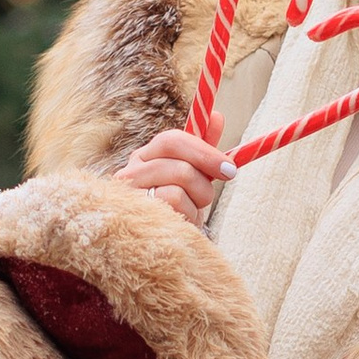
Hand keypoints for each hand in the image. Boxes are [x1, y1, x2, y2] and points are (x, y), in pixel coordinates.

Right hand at [118, 117, 232, 230]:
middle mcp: (130, 172)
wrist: (159, 242)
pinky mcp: (133, 219)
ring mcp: (129, 197)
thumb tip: (217, 116)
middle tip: (210, 195)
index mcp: (145, 156)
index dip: (204, 151)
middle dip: (203, 183)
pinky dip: (185, 218)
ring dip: (194, 204)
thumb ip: (202, 148)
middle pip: (179, 167)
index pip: (172, 140)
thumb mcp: (192, 175)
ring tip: (189, 211)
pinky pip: (172, 213)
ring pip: (177, 191)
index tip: (229, 167)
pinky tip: (178, 223)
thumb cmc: (175, 205)